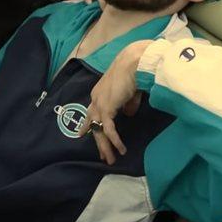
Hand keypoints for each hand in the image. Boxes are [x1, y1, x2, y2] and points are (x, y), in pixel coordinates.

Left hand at [80, 40, 152, 164]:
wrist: (133, 62)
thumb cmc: (134, 72)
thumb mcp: (130, 92)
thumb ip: (128, 104)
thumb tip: (129, 115)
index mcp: (100, 93)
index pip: (93, 113)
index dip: (91, 125)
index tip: (88, 135)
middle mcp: (96, 99)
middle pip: (94, 124)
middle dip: (99, 142)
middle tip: (104, 156)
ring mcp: (99, 103)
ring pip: (99, 130)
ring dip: (106, 146)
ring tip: (111, 159)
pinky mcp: (106, 108)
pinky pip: (109, 130)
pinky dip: (115, 140)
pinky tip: (121, 149)